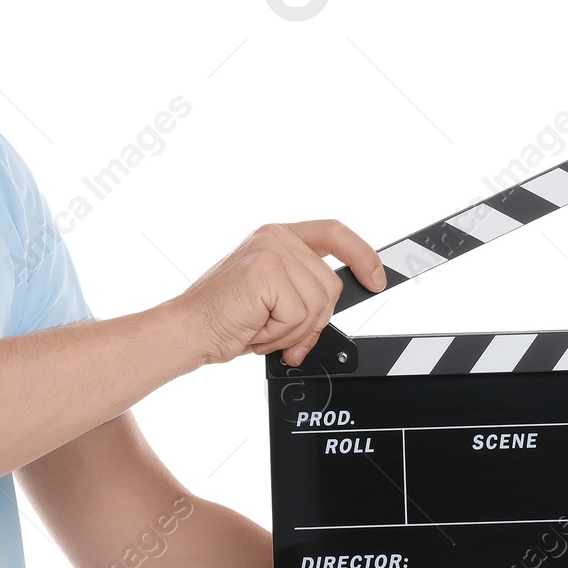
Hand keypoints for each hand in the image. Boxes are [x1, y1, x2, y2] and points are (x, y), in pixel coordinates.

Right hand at [170, 219, 385, 366]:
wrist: (189, 330)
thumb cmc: (225, 318)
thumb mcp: (274, 301)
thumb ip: (304, 294)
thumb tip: (331, 311)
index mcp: (277, 238)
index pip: (334, 233)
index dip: (362, 254)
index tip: (378, 278)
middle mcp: (275, 238)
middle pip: (330, 286)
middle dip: (310, 321)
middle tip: (276, 330)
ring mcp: (271, 251)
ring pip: (318, 304)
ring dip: (290, 331)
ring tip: (259, 327)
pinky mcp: (266, 271)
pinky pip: (299, 315)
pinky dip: (277, 334)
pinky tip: (254, 328)